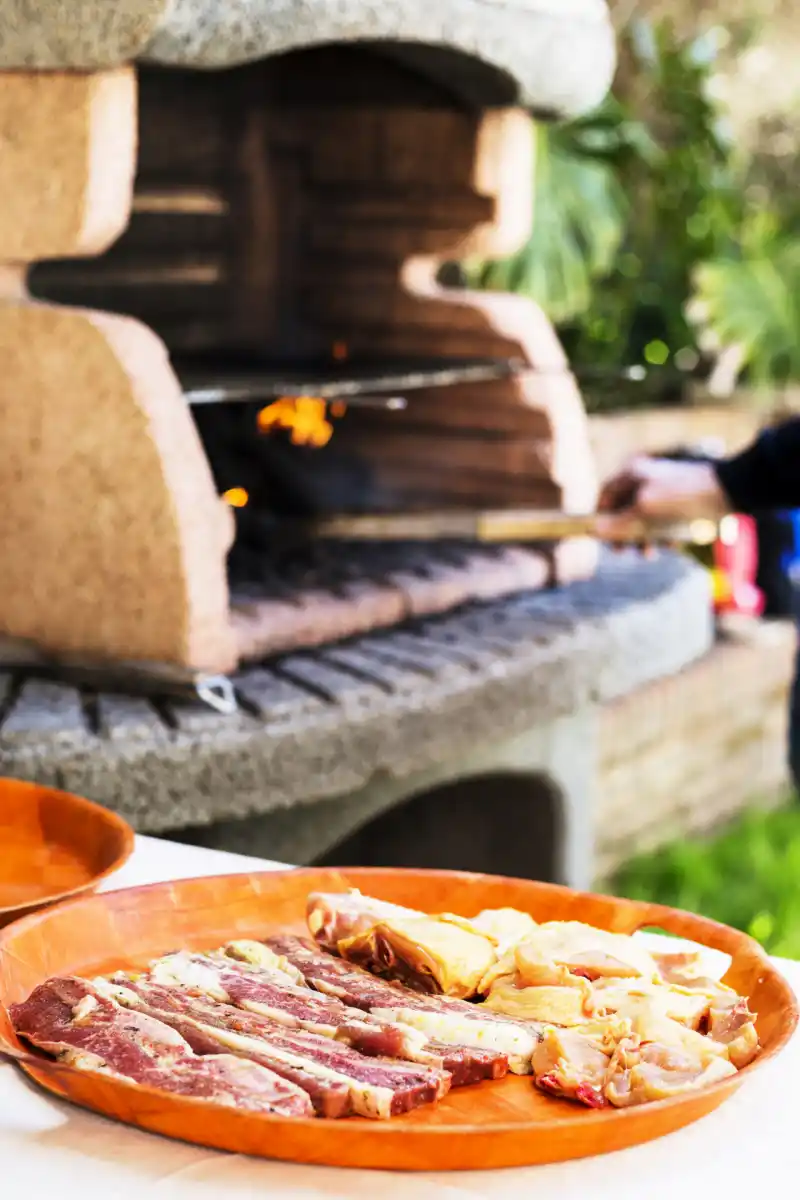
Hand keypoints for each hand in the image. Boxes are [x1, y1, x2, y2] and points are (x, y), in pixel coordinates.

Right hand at [596, 457, 728, 540]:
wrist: (731, 491)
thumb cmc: (684, 497)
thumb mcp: (646, 510)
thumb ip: (618, 521)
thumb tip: (593, 531)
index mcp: (633, 473)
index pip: (605, 495)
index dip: (600, 518)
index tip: (601, 539)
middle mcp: (645, 478)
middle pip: (623, 510)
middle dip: (624, 533)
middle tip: (624, 552)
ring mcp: (663, 490)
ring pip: (644, 519)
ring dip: (644, 538)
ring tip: (650, 552)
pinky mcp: (680, 502)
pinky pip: (664, 521)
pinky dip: (664, 534)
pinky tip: (672, 544)